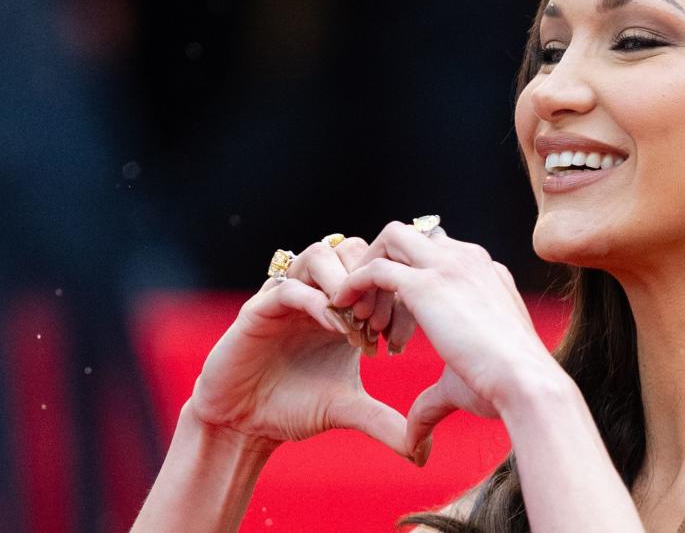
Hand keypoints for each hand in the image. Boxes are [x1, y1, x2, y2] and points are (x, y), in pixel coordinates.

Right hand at [186, 237, 410, 456]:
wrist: (244, 425)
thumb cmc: (294, 408)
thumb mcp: (348, 409)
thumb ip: (385, 421)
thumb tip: (422, 454)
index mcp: (340, 305)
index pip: (374, 266)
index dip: (393, 291)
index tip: (402, 333)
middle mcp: (315, 292)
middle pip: (351, 247)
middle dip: (371, 279)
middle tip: (380, 323)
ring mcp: (286, 296)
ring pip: (321, 253)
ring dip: (345, 283)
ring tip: (358, 324)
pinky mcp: (258, 308)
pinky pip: (291, 287)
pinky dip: (318, 302)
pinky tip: (336, 330)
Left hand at [332, 221, 563, 461]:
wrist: (525, 382)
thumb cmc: (504, 387)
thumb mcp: (463, 379)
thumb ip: (432, 398)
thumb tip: (414, 439)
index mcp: (486, 273)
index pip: (438, 251)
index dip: (409, 276)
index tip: (390, 313)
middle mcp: (469, 259)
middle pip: (414, 235)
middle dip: (384, 260)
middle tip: (367, 303)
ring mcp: (449, 265)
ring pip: (391, 239)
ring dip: (367, 268)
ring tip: (352, 307)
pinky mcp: (426, 283)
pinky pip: (375, 268)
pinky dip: (353, 284)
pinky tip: (342, 308)